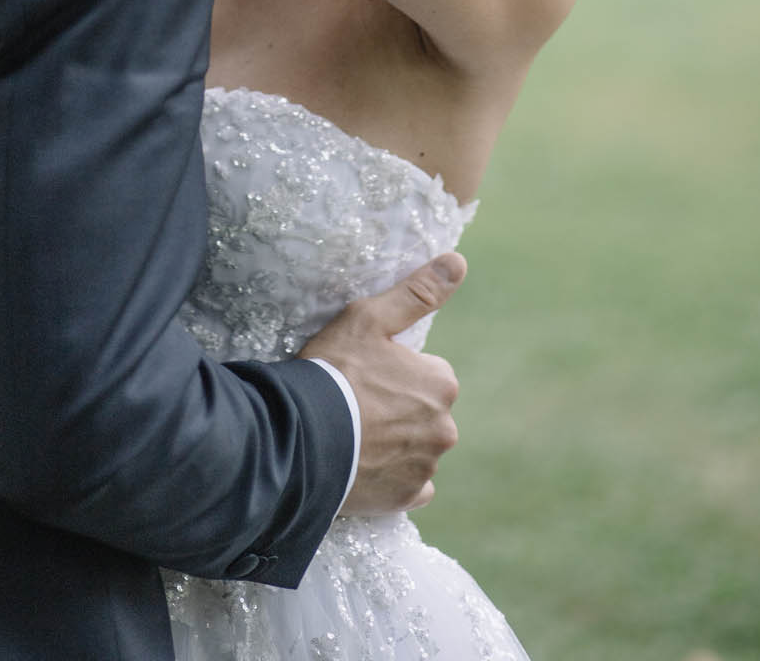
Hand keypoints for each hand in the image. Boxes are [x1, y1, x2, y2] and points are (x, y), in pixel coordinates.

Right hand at [300, 253, 464, 514]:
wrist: (301, 436)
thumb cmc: (335, 370)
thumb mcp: (370, 318)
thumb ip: (418, 292)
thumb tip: (458, 261)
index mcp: (440, 384)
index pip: (430, 374)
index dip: (397, 372)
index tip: (367, 374)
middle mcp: (444, 429)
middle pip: (425, 412)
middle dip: (400, 409)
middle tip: (357, 404)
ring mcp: (425, 468)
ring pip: (417, 448)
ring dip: (395, 442)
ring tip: (353, 433)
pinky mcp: (406, 499)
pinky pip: (410, 486)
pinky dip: (393, 476)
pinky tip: (365, 464)